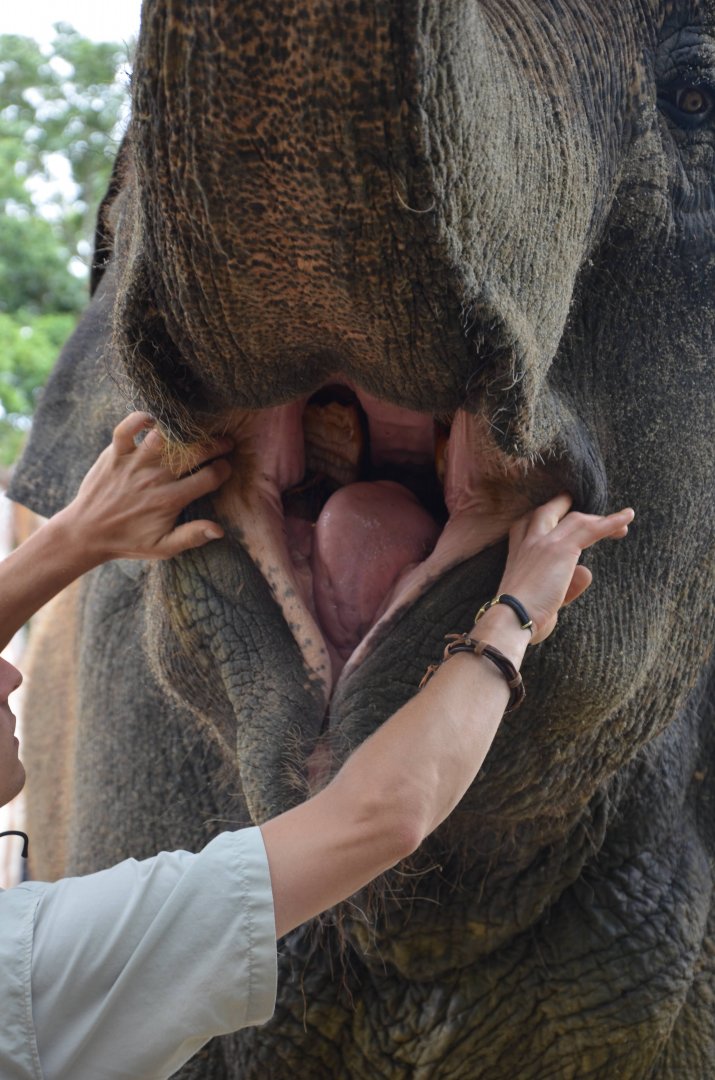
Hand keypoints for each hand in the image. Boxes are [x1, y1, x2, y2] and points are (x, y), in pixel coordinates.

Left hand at [60, 412, 232, 561]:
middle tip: (225, 442)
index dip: (223, 470)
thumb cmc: (128, 540)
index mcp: (170, 500)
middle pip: (194, 453)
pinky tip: (154, 420)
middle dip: (216, 445)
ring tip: (196, 429)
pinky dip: (139, 418)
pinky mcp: (114, 454)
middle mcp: (154, 478)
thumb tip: (219, 530)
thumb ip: (191, 537)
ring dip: (185, 430)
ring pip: (165, 437)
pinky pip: (126, 428)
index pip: (209, 478)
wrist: (86, 532)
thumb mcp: (162, 548)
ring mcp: (134, 463)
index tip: (226, 467)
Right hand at [497, 494, 633, 642]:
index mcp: (516, 553)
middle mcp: (528, 542)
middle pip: (548, 512)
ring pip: (576, 520)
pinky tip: (627, 516)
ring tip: (621, 519)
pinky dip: (612, 522)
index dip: (541, 517)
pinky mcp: (562, 549)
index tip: (555, 516)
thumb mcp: (545, 598)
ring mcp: (544, 542)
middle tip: (583, 506)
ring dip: (599, 519)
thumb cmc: (521, 617)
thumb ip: (567, 586)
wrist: (512, 618)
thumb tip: (585, 572)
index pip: (526, 524)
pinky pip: (592, 530)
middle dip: (564, 504)